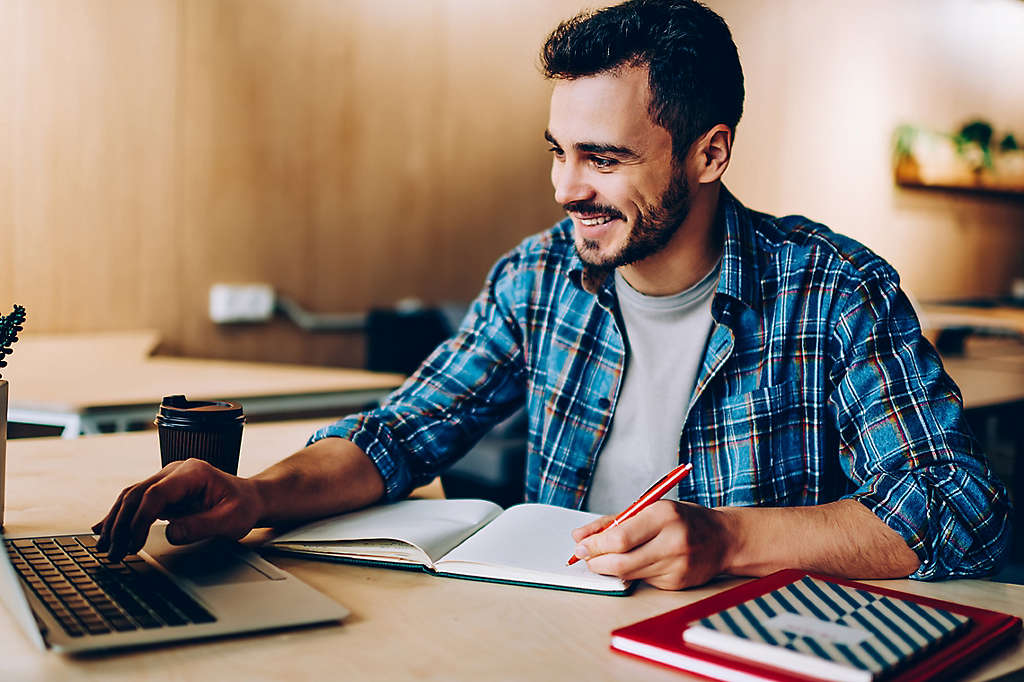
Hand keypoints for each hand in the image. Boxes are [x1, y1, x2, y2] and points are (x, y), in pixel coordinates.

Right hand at [91, 458, 264, 561]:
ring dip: (115, 523)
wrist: (249, 498)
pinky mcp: (162, 492)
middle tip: (113, 553)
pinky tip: (102, 530)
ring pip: (130, 497)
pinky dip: (119, 517)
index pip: (156, 493)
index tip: (134, 544)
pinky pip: (135, 503)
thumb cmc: (243, 507)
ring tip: (104, 548)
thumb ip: (202, 526)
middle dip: (121, 525)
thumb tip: (171, 532)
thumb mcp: (232, 520)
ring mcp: (166, 480)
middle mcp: (175, 471)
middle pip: (137, 494)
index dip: (141, 519)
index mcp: (193, 472)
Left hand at [571, 500, 731, 589]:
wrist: (723, 539)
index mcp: (664, 515)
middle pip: (621, 561)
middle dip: (596, 562)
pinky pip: (643, 580)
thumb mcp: (649, 508)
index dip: (595, 545)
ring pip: (629, 574)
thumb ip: (612, 521)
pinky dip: (633, 572)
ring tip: (606, 558)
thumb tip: (579, 536)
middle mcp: (673, 541)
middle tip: (586, 557)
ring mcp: (677, 565)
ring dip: (610, 568)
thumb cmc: (681, 519)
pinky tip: (639, 562)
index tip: (581, 546)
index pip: (620, 538)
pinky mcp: (677, 583)